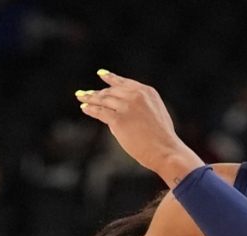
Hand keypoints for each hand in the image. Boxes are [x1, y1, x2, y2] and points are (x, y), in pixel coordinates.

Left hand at [77, 70, 203, 185]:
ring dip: (90, 99)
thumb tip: (116, 110)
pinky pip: (100, 112)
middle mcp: (136, 96)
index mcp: (147, 92)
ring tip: (81, 98)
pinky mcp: (118, 120)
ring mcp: (127, 107)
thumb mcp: (155, 113)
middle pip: (111, 91)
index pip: (125, 83)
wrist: (165, 150)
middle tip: (86, 93)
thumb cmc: (162, 138)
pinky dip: (90, 109)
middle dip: (98, 92)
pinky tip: (84, 108)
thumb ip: (139, 107)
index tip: (101, 74)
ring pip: (103, 100)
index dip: (111, 78)